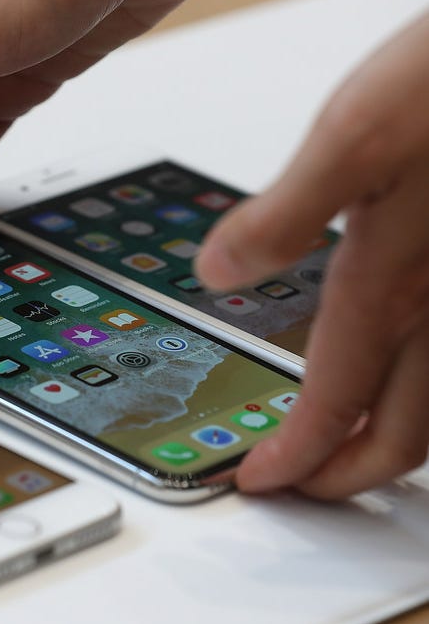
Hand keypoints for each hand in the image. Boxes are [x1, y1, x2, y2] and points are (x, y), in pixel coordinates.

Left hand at [195, 12, 428, 498]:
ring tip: (353, 454)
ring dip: (396, 447)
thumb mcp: (355, 135)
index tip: (258, 482)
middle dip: (346, 475)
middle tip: (303, 488)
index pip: (333, 403)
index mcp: (393, 283)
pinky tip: (409, 373)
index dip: (293, 456)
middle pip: (400, 433)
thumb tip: (215, 272)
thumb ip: (284, 213)